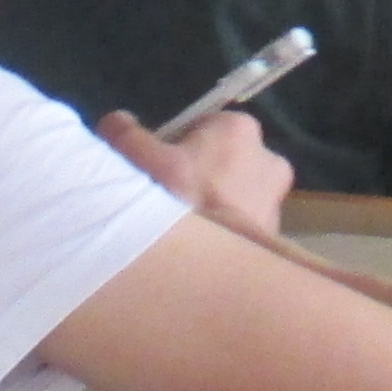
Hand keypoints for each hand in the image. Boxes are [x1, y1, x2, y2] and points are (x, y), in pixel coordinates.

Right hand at [106, 111, 295, 243]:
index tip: (159, 171)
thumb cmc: (173, 200)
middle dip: (200, 179)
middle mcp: (269, 160)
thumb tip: (115, 121)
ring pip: (235, 198)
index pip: (204, 130)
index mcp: (239, 129)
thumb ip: (126, 135)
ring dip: (214, 208)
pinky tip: (200, 251)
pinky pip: (242, 229)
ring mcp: (275, 202)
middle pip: (224, 164)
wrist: (202, 269)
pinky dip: (224, 236)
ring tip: (184, 231)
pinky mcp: (275, 240)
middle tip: (168, 203)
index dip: (178, 149)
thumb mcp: (137, 161)